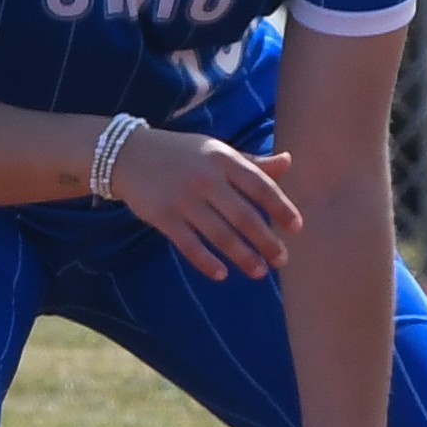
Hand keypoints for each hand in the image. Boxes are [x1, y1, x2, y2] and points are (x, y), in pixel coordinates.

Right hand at [110, 129, 301, 280]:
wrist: (129, 154)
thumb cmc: (182, 154)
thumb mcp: (217, 151)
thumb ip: (252, 162)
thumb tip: (289, 161)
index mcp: (223, 159)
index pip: (260, 185)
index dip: (281, 208)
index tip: (296, 228)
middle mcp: (206, 178)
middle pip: (244, 215)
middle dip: (266, 241)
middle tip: (282, 260)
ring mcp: (183, 198)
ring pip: (219, 234)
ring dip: (242, 256)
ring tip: (259, 272)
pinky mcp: (163, 216)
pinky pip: (189, 245)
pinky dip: (206, 262)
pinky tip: (222, 274)